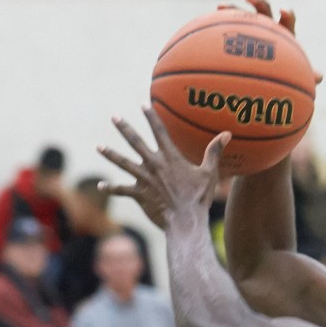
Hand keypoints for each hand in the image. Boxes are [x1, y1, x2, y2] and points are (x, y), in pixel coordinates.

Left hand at [97, 107, 229, 228]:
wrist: (185, 221)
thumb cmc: (199, 198)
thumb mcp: (209, 173)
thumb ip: (214, 151)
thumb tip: (226, 133)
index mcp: (170, 157)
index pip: (159, 131)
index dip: (151, 117)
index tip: (143, 105)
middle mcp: (154, 165)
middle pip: (135, 142)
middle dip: (124, 128)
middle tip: (114, 117)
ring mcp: (144, 180)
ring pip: (123, 163)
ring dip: (110, 154)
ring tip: (99, 147)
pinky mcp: (139, 195)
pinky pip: (122, 190)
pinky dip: (111, 188)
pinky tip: (101, 185)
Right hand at [219, 0, 322, 84]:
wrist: (264, 77)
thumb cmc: (282, 76)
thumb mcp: (293, 75)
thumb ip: (305, 74)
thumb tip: (319, 76)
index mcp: (283, 35)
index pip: (288, 22)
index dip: (287, 15)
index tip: (283, 11)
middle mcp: (267, 29)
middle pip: (264, 11)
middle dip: (258, 3)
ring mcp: (249, 32)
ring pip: (241, 17)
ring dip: (232, 9)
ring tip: (221, 7)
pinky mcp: (235, 37)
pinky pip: (225, 31)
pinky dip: (217, 28)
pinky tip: (204, 28)